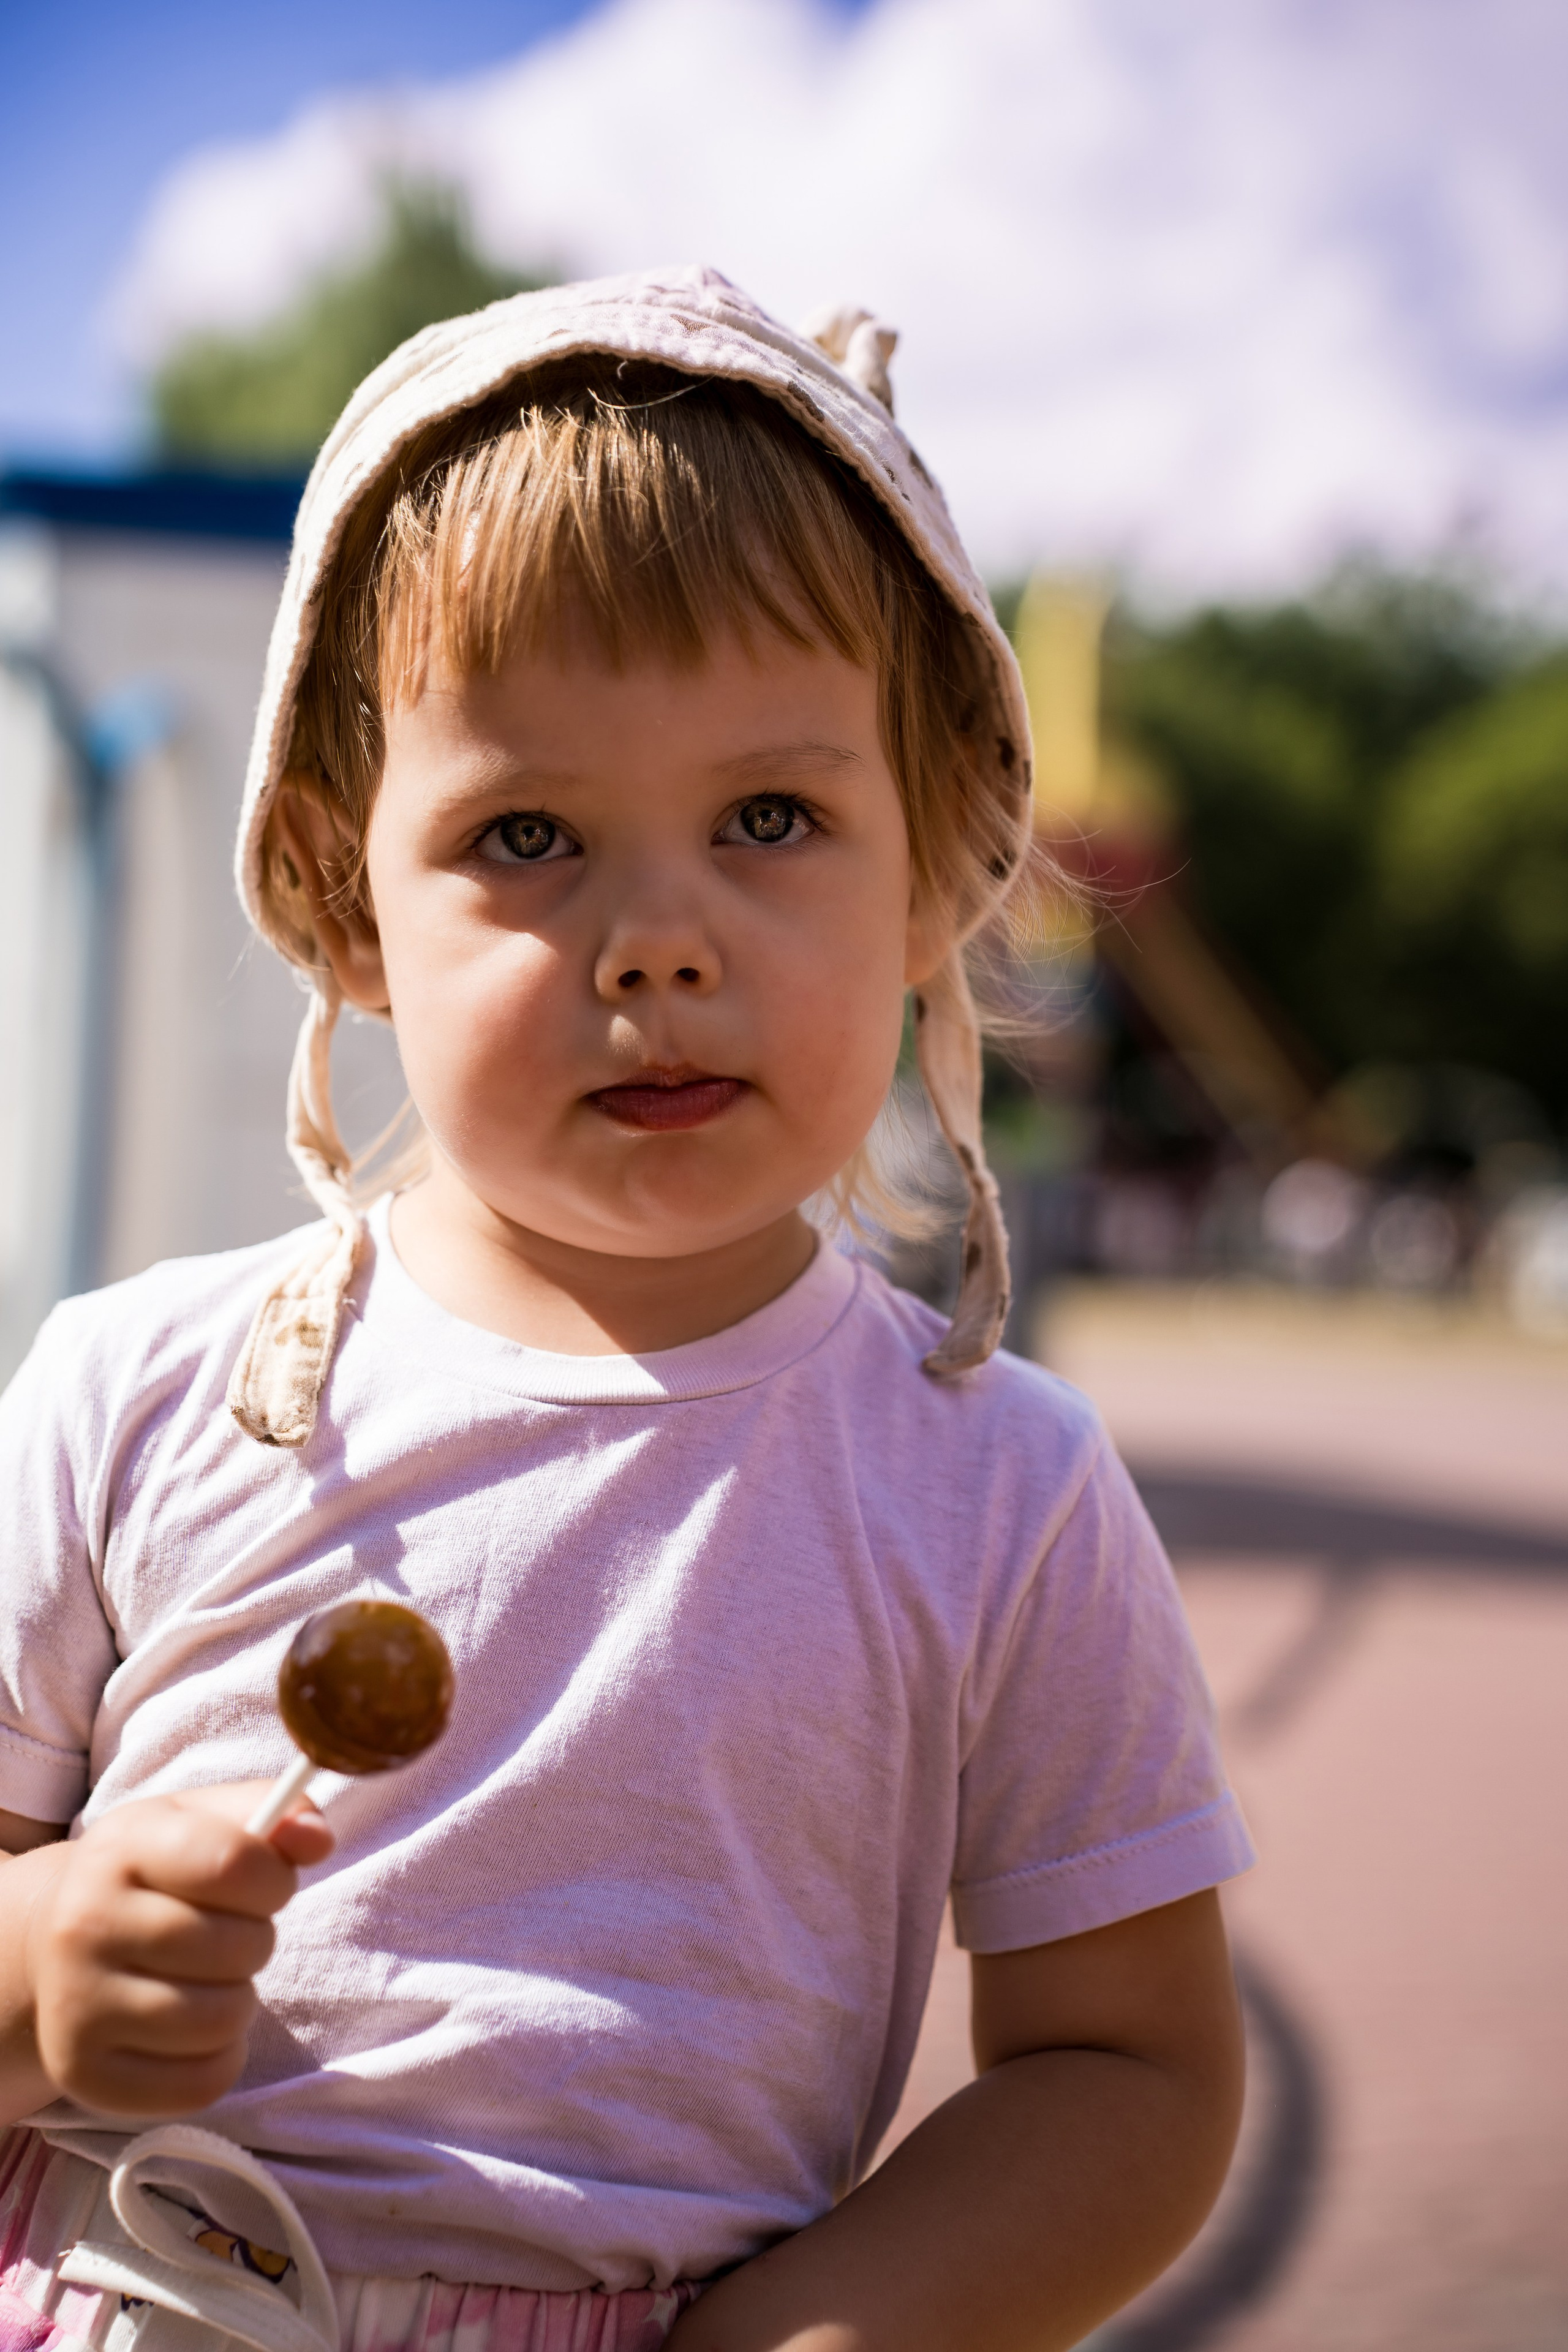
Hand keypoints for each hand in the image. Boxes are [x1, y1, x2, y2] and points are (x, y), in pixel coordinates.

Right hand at [23, 1783, 331, 2116]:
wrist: (50, 1941)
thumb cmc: (151, 1875)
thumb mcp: (202, 1820)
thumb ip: (273, 1813)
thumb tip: (317, 1838)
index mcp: (120, 1847)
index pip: (233, 1862)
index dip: (274, 1878)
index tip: (265, 1883)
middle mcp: (86, 1924)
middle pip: (234, 1949)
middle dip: (255, 1941)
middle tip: (227, 1936)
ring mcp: (77, 2004)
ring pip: (221, 2021)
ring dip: (239, 2001)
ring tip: (208, 1980)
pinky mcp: (83, 2073)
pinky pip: (199, 2084)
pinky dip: (220, 2059)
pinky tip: (195, 2028)